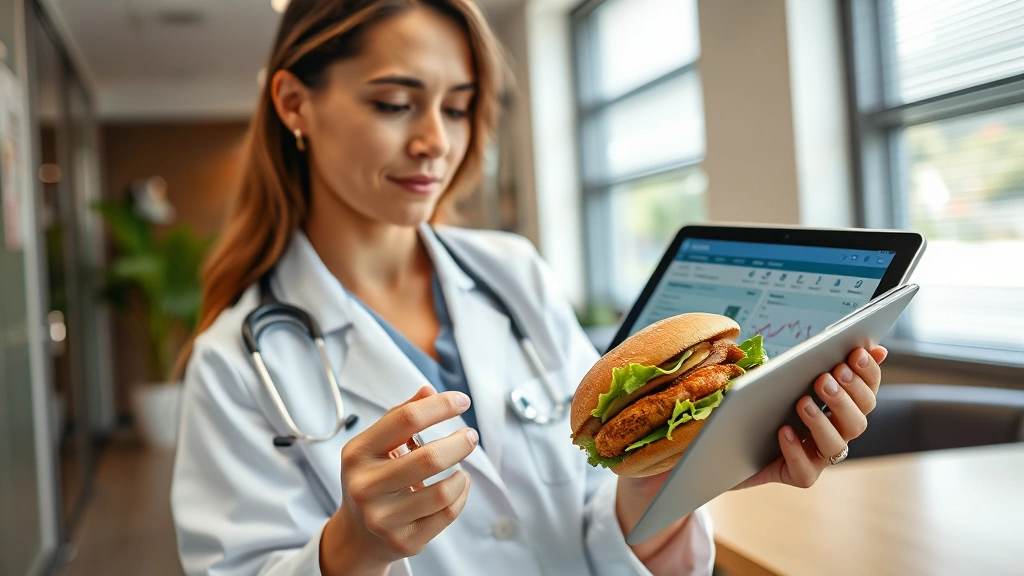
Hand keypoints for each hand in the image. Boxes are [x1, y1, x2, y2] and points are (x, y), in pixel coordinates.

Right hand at [319, 386, 477, 575]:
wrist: (358, 534)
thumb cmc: (373, 478)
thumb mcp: (376, 445)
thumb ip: (401, 416)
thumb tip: (429, 390)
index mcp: (358, 453)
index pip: (405, 419)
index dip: (440, 406)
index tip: (462, 401)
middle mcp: (365, 486)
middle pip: (429, 458)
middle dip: (459, 443)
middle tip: (471, 436)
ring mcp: (383, 518)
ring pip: (442, 492)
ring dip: (461, 475)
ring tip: (462, 467)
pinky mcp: (403, 540)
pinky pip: (447, 514)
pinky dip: (461, 496)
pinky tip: (458, 486)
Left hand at [732, 346, 886, 490]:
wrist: (732, 441)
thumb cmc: (764, 402)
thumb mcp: (785, 375)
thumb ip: (817, 359)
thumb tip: (860, 345)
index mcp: (840, 407)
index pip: (867, 392)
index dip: (867, 373)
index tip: (856, 352)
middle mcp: (836, 433)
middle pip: (857, 421)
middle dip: (845, 397)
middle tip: (824, 378)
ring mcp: (819, 457)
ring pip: (835, 445)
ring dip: (822, 422)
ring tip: (803, 403)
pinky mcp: (798, 475)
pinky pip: (805, 471)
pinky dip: (795, 450)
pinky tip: (784, 431)